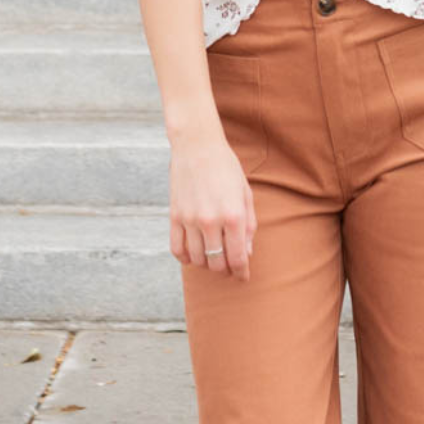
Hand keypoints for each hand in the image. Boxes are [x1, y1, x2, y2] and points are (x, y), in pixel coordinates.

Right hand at [168, 131, 256, 280]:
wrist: (197, 146)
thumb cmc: (226, 168)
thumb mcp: (245, 194)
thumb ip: (248, 226)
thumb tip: (246, 254)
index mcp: (233, 216)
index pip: (237, 258)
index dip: (241, 272)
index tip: (243, 276)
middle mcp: (210, 221)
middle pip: (216, 264)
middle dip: (225, 270)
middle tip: (229, 266)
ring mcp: (190, 220)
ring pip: (197, 260)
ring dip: (206, 264)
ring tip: (213, 257)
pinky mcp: (174, 216)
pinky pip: (176, 249)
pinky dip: (185, 257)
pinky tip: (193, 254)